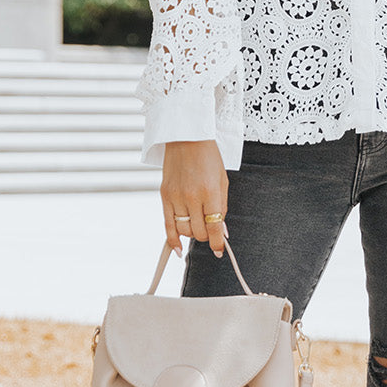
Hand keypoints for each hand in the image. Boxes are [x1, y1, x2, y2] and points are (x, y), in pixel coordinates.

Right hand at [161, 141, 228, 258]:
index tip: (220, 251)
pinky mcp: (164, 195)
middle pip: (198, 232)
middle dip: (206, 236)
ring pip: (183, 230)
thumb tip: (221, 231)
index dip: (217, 243)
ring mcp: (176, 197)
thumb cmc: (208, 157)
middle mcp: (191, 197)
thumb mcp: (222, 181)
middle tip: (209, 231)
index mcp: (210, 192)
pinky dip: (172, 240)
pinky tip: (177, 249)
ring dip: (192, 234)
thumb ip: (222, 207)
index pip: (213, 227)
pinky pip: (167, 225)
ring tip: (197, 226)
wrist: (186, 136)